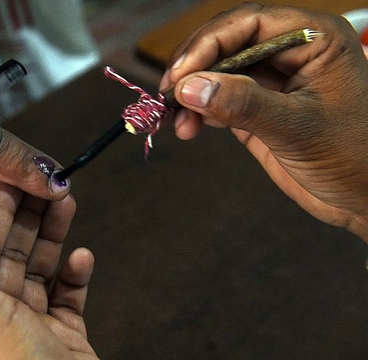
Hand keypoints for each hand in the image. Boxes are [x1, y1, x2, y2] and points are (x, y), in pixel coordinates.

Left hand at [0, 180, 97, 359]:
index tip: (13, 174)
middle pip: (13, 251)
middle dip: (29, 214)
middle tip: (48, 180)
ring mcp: (31, 325)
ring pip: (41, 269)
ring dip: (53, 235)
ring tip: (67, 202)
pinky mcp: (64, 337)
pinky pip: (69, 298)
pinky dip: (75, 275)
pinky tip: (83, 255)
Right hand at [160, 3, 367, 240]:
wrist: (364, 199)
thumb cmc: (354, 157)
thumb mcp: (298, 128)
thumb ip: (244, 104)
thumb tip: (190, 87)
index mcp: (314, 39)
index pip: (250, 22)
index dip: (208, 43)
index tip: (180, 75)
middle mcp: (291, 52)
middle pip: (227, 42)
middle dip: (194, 69)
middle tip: (168, 95)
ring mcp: (272, 80)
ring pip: (217, 71)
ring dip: (191, 94)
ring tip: (178, 122)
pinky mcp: (258, 107)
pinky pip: (219, 98)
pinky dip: (199, 112)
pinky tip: (190, 128)